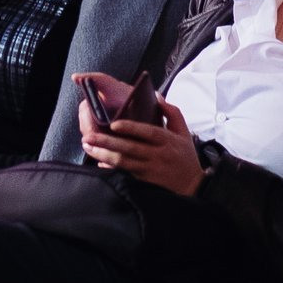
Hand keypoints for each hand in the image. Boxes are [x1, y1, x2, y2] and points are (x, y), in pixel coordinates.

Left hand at [80, 95, 204, 196]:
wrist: (193, 186)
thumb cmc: (185, 156)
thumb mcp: (183, 132)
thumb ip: (171, 112)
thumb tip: (157, 96)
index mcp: (167, 140)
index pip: (148, 132)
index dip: (131, 128)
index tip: (114, 124)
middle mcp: (158, 155)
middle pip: (131, 148)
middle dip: (107, 142)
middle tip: (89, 136)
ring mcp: (151, 169)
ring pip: (125, 162)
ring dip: (104, 154)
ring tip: (89, 147)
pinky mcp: (146, 181)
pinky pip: (126, 174)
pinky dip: (112, 168)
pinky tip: (100, 162)